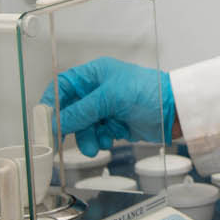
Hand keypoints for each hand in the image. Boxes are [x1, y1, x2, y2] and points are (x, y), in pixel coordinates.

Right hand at [39, 57, 174, 156]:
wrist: (175, 111)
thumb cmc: (148, 93)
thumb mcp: (110, 99)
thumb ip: (81, 111)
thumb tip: (56, 122)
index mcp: (95, 74)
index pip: (63, 85)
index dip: (51, 102)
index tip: (44, 121)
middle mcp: (98, 89)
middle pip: (71, 109)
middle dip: (69, 125)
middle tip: (60, 141)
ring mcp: (107, 107)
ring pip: (83, 125)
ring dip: (86, 137)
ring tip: (96, 145)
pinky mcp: (115, 122)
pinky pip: (96, 133)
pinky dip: (100, 139)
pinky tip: (110, 139)